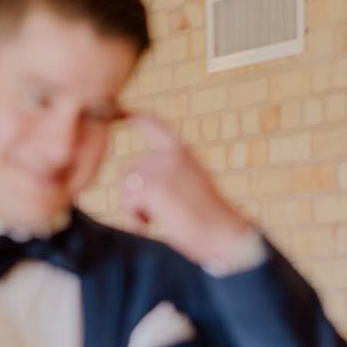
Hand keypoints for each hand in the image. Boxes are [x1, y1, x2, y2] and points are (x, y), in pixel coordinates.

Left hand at [120, 115, 255, 267]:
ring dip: (135, 209)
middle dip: (135, 196)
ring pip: (126, 189)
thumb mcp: (188, 187)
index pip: (155, 126)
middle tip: (157, 212)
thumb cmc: (205, 219)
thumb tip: (132, 179)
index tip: (124, 112)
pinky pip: (128, 202)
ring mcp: (162, 168)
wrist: (223, 234)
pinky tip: (155, 223)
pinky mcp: (155, 185)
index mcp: (181, 153)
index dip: (137, 118)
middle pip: (129, 172)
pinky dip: (136, 218)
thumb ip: (166, 176)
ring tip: (160, 217)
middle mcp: (171, 155)